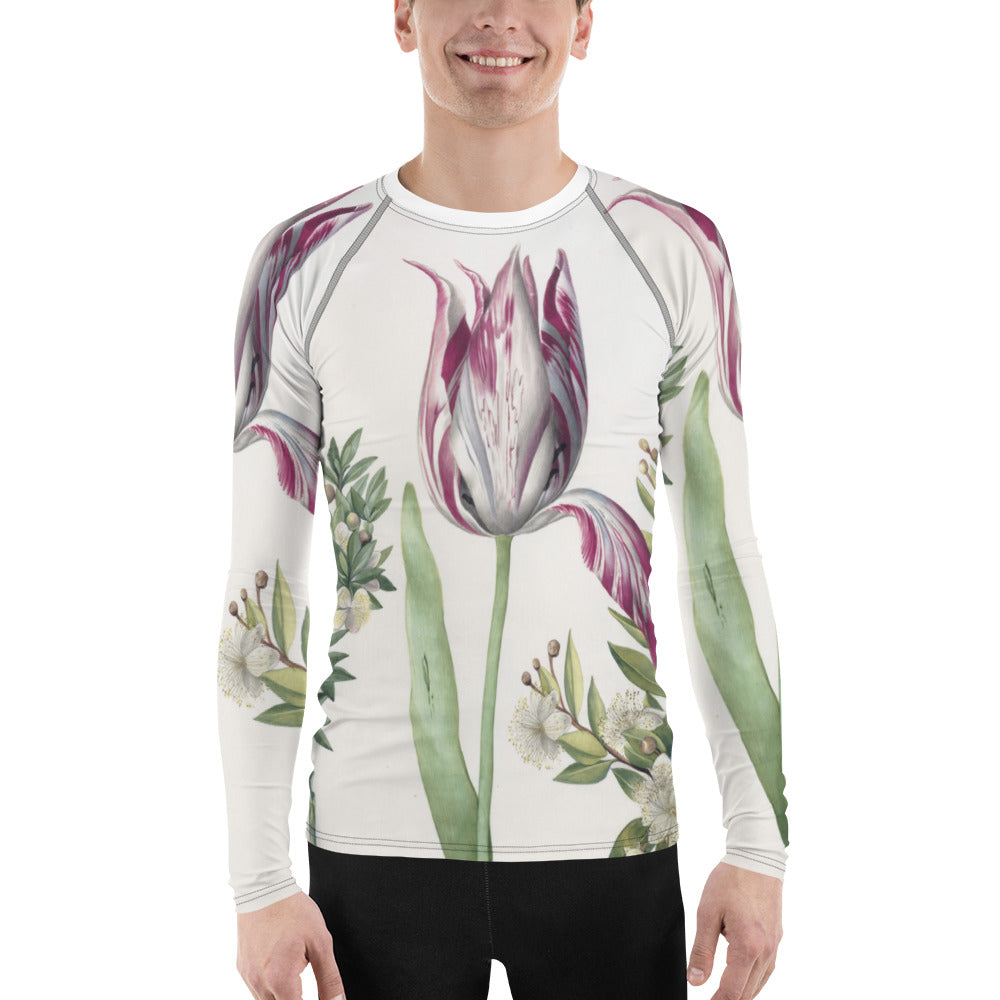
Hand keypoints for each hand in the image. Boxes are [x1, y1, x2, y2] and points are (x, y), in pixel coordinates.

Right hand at [236, 890, 345, 999]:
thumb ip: (329, 978)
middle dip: (295, 999)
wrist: (264, 888)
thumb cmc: (293, 912)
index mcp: (281, 980)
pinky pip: (256, 989)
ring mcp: (248, 977)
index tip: (319, 997)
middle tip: (304, 979)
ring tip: (294, 967)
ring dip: (282, 995)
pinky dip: (270, 985)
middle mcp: (260, 983)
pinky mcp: (242, 968)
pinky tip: (281, 965)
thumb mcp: (320, 942)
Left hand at [686, 861, 782, 999]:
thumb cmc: (731, 880)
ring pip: (759, 984)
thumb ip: (702, 950)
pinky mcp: (776, 938)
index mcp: (747, 947)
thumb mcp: (707, 913)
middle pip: (748, 993)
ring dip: (742, 993)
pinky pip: (767, 969)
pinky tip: (742, 978)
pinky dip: (753, 980)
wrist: (757, 858)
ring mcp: (774, 945)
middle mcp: (765, 951)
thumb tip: (696, 980)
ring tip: (723, 995)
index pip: (732, 991)